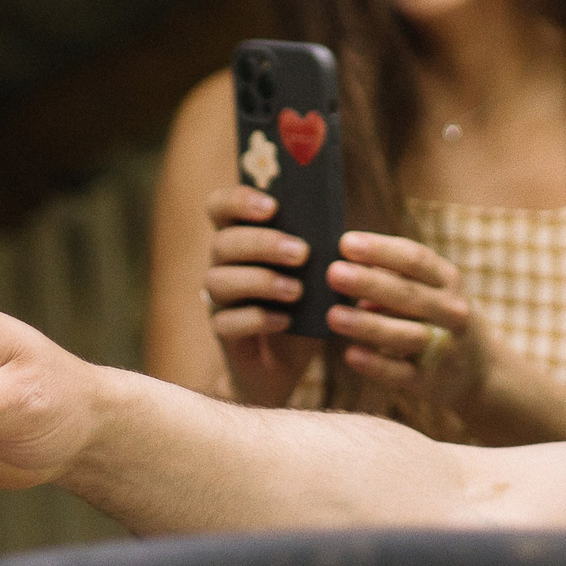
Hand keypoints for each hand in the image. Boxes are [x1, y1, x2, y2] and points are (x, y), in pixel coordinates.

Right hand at [201, 186, 321, 403]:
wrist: (286, 366)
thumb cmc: (304, 308)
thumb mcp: (318, 276)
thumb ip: (323, 250)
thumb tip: (346, 235)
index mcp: (242, 239)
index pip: (221, 207)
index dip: (238, 200)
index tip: (272, 206)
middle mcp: (224, 265)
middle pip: (223, 242)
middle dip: (262, 244)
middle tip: (301, 253)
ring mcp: (219, 300)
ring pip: (219, 281)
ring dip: (260, 281)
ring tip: (296, 291)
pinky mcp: (223, 333)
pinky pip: (226, 322)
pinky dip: (256, 319)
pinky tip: (284, 321)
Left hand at [324, 233, 490, 410]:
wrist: (480, 369)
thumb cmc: (438, 316)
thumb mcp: (430, 290)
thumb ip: (393, 278)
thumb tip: (346, 266)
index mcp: (447, 280)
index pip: (415, 259)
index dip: (381, 249)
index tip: (345, 243)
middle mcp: (450, 311)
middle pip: (408, 294)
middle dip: (369, 283)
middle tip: (334, 273)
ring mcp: (444, 347)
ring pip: (405, 335)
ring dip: (368, 324)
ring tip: (333, 315)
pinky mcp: (430, 381)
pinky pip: (401, 373)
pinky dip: (376, 364)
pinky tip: (351, 354)